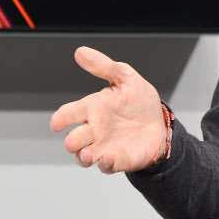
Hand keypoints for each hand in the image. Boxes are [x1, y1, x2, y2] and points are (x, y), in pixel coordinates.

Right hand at [50, 46, 166, 173]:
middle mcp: (94, 129)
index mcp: (93, 108)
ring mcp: (103, 146)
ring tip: (86, 154)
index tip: (57, 122)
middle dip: (71, 141)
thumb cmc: (139, 101)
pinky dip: (104, 165)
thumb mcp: (126, 78)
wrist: (161, 123)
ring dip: (82, 157)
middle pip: (74, 139)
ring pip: (83, 156)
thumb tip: (80, 52)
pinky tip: (109, 158)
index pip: (69, 113)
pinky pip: (105, 166)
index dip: (61, 118)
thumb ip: (104, 67)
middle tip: (74, 141)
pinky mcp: (117, 160)